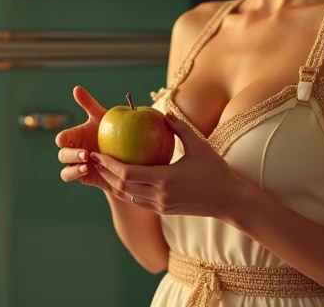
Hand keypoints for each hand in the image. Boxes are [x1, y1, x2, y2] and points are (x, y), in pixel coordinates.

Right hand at [55, 85, 111, 191]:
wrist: (124, 155)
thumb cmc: (112, 132)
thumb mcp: (102, 117)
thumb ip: (89, 104)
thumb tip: (76, 88)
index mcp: (74, 136)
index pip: (62, 138)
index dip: (62, 139)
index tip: (65, 140)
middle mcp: (72, 150)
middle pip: (62, 154)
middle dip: (71, 154)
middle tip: (86, 154)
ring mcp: (74, 164)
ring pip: (65, 168)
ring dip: (72, 167)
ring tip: (86, 165)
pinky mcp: (80, 176)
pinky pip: (70, 176)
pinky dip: (75, 174)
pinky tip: (88, 170)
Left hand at [91, 113, 249, 218]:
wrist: (229, 201)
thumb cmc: (216, 171)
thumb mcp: (200, 146)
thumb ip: (180, 128)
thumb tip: (164, 112)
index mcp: (166, 180)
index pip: (128, 173)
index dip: (110, 164)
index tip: (97, 153)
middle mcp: (160, 196)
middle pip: (123, 186)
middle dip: (105, 173)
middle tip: (94, 159)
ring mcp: (161, 206)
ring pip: (128, 196)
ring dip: (113, 183)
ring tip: (102, 169)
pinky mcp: (164, 210)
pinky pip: (138, 201)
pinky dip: (126, 190)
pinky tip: (121, 179)